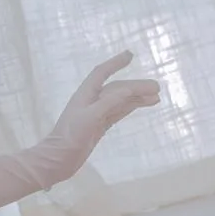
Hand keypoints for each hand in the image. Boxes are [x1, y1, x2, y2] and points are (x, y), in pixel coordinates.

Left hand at [29, 49, 161, 188]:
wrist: (57, 160)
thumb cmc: (69, 137)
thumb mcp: (90, 117)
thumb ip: (109, 102)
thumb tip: (128, 90)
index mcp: (85, 95)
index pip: (101, 73)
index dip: (115, 63)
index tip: (130, 55)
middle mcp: (90, 102)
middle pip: (117, 89)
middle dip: (136, 86)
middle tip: (157, 87)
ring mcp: (95, 115)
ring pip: (120, 101)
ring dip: (137, 98)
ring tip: (157, 97)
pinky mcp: (98, 127)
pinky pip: (118, 113)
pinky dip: (130, 108)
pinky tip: (142, 105)